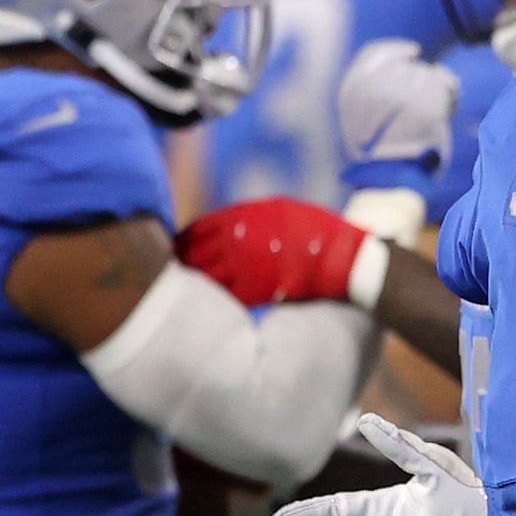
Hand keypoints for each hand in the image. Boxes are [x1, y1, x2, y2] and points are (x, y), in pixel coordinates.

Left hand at [175, 197, 374, 307]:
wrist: (343, 257)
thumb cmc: (313, 232)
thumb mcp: (277, 211)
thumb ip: (246, 219)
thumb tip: (218, 229)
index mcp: (242, 218)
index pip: (198, 230)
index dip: (183, 242)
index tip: (175, 250)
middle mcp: (240, 240)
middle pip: (196, 254)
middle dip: (183, 263)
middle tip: (172, 273)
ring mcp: (248, 265)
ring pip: (208, 276)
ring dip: (196, 283)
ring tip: (187, 291)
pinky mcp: (259, 288)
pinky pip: (229, 293)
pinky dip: (218, 297)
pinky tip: (212, 303)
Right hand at [338, 39, 459, 172]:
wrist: (395, 183)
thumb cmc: (385, 159)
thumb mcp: (364, 124)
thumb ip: (375, 94)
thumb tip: (408, 65)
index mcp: (352, 92)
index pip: (374, 54)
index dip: (396, 50)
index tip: (413, 52)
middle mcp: (373, 87)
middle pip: (408, 66)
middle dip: (421, 80)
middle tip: (426, 106)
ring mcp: (399, 93)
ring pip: (428, 74)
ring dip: (437, 89)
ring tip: (434, 116)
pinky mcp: (425, 101)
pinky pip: (444, 81)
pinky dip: (451, 94)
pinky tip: (447, 111)